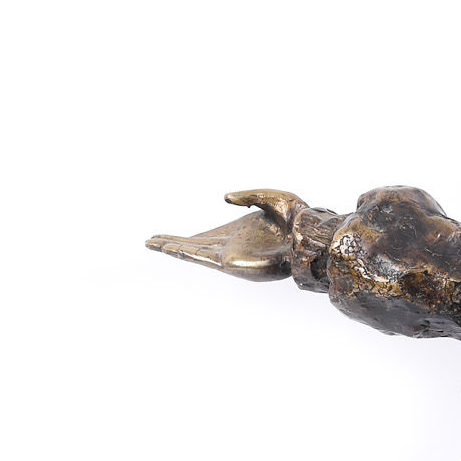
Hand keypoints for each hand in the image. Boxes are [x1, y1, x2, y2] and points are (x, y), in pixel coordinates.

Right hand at [145, 188, 313, 282]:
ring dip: (172, 248)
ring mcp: (231, 257)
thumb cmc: (298, 218)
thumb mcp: (269, 197)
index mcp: (239, 233)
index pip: (205, 237)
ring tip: (151, 244)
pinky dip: (184, 252)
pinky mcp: (234, 264)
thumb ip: (246, 196)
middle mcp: (232, 246)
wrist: (311, 235)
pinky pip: (203, 258)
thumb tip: (224, 197)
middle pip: (194, 246)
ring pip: (194, 253)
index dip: (185, 237)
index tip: (166, 236)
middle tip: (149, 242)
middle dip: (171, 244)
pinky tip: (170, 248)